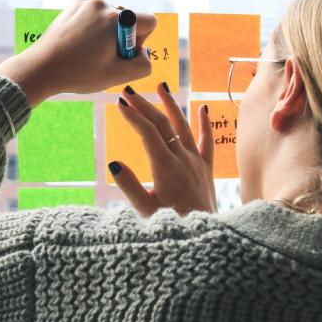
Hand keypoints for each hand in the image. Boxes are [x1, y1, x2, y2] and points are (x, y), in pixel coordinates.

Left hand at [0, 0, 156, 105]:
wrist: (41, 68)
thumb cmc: (79, 73)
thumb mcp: (118, 76)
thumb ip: (143, 65)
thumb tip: (143, 53)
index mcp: (116, 19)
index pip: (149, 22)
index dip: (141, 42)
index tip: (122, 54)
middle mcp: (102, 5)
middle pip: (129, 21)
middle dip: (122, 39)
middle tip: (102, 57)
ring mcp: (85, 3)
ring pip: (110, 19)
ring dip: (106, 34)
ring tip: (88, 52)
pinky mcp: (73, 6)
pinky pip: (94, 16)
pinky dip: (92, 29)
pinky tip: (78, 45)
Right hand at [109, 82, 217, 216]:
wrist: (205, 235)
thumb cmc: (173, 225)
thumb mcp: (145, 211)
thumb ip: (129, 187)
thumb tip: (114, 163)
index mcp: (166, 168)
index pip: (148, 133)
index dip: (134, 117)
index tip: (120, 103)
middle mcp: (183, 159)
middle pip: (163, 124)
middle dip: (145, 105)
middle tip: (128, 92)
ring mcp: (196, 162)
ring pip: (184, 126)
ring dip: (171, 104)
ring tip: (161, 85)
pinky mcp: (206, 168)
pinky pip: (207, 142)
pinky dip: (205, 124)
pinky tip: (203, 108)